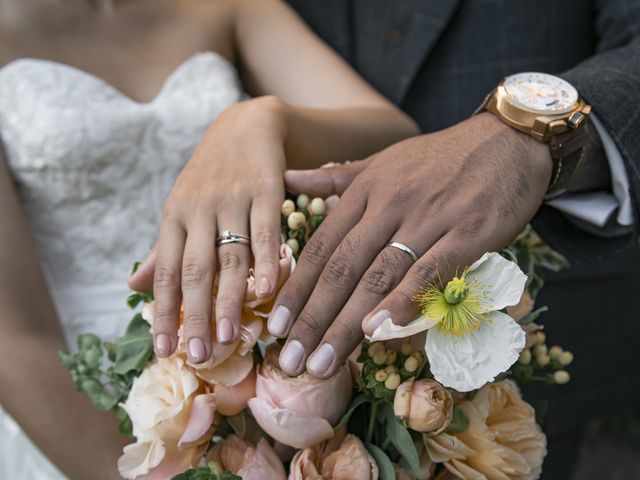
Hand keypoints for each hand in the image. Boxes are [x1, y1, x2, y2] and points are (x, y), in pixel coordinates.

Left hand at [129, 96, 288, 362]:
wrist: (246, 126)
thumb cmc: (211, 176)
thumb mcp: (181, 208)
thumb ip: (162, 250)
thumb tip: (132, 286)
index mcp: (175, 217)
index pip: (166, 272)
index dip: (164, 312)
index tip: (164, 350)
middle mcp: (199, 210)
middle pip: (194, 270)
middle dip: (194, 315)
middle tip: (197, 355)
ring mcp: (233, 199)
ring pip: (229, 256)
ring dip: (228, 299)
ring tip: (229, 337)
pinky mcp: (265, 190)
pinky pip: (265, 231)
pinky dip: (266, 262)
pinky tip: (267, 291)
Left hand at [270, 112, 551, 377]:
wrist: (505, 141)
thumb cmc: (438, 158)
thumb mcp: (382, 161)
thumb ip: (335, 177)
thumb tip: (289, 179)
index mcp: (365, 190)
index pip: (321, 246)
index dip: (296, 289)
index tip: (275, 326)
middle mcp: (389, 205)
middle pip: (342, 268)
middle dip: (313, 318)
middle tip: (290, 361)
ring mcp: (427, 219)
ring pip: (378, 276)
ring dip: (347, 324)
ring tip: (323, 362)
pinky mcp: (466, 233)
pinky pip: (429, 272)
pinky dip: (403, 301)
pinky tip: (379, 331)